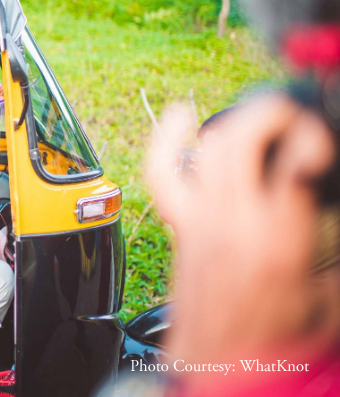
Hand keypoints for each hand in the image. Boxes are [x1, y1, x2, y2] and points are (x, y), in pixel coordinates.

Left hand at [145, 95, 335, 369]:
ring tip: (259, 118)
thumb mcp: (331, 300)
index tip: (319, 142)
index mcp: (279, 240)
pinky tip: (180, 113)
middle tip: (292, 117)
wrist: (221, 370)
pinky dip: (166, 137)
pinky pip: (162, 172)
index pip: (293, 163)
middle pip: (240, 139)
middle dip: (270, 114)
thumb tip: (336, 216)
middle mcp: (234, 221)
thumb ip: (338, 255)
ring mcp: (200, 220)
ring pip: (206, 148)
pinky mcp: (180, 226)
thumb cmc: (277, 343)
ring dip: (235, 122)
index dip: (311, 139)